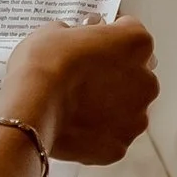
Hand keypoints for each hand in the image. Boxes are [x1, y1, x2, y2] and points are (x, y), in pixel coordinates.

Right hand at [0, 19, 156, 168]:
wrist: (31, 109)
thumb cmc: (44, 66)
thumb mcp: (54, 31)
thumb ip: (77, 33)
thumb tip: (76, 37)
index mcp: (135, 43)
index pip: (131, 32)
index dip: (110, 36)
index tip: (96, 41)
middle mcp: (146, 79)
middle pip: (136, 73)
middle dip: (115, 74)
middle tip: (84, 76)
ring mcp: (136, 116)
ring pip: (128, 108)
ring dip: (110, 106)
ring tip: (77, 105)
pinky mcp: (120, 146)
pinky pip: (113, 136)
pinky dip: (98, 134)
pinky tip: (75, 127)